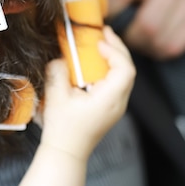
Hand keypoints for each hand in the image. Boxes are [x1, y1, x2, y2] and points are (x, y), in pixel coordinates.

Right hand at [40, 26, 135, 159]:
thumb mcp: (56, 98)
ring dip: (114, 57)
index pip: (125, 70)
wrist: (66, 153)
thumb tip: (62, 57)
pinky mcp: (111, 107)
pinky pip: (116, 82)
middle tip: (103, 32)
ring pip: (124, 75)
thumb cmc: (62, 129)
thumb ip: (58, 72)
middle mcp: (119, 103)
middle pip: (128, 70)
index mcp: (110, 100)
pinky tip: (95, 62)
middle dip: (117, 48)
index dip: (115, 51)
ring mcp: (117, 106)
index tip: (99, 42)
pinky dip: (109, 68)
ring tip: (100, 43)